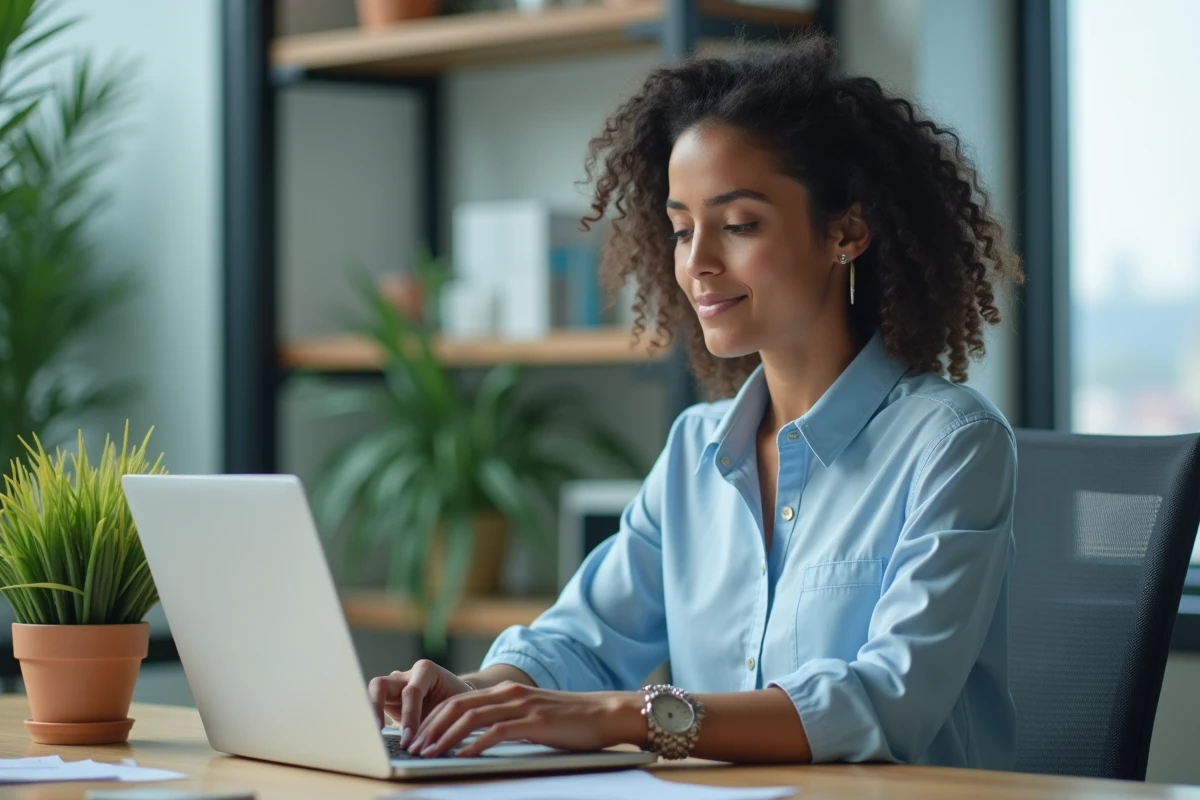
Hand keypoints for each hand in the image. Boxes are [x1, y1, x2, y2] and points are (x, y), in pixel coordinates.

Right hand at [367, 659, 472, 746]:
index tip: (409, 739)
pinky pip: (373, 707)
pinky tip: (373, 739)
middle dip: (376, 708)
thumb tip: (431, 744)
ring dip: (370, 714)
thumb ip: (443, 719)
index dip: (409, 716)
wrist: (456, 700)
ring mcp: (393, 687)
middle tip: (378, 733)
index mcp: (426, 671)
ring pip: (371, 694)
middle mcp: (405, 676)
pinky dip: (372, 721)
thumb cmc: (457, 701)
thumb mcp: (454, 707)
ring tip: (371, 737)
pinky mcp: (387, 701)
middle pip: (380, 685)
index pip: (411, 692)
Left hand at [408, 681, 645, 757]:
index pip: (458, 701)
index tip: (417, 738)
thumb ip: (507, 721)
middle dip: (430, 728)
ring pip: (470, 718)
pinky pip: (496, 732)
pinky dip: (473, 745)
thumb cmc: (571, 721)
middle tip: (413, 748)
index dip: (433, 719)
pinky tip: (460, 757)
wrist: (606, 713)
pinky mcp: (534, 722)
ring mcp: (521, 706)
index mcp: (506, 691)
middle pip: (457, 706)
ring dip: (445, 738)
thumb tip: (479, 740)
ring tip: (428, 754)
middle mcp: (510, 693)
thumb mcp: (532, 717)